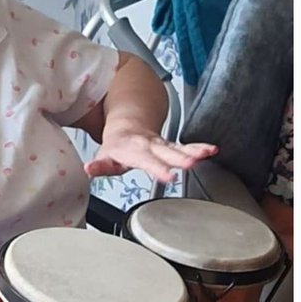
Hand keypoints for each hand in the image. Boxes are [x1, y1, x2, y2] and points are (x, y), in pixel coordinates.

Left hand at [83, 128, 216, 183]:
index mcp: (134, 149)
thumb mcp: (105, 155)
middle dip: (180, 158)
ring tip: (208, 152)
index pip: (147, 160)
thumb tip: (88, 169)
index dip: (158, 168)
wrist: (129, 125)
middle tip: (191, 163)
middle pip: (167, 153)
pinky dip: (200, 147)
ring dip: (195, 150)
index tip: (169, 176)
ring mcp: (163, 145)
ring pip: (180, 147)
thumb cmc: (118, 145)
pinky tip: (212, 149)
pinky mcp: (171, 146)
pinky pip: (187, 146)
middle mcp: (151, 145)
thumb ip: (100, 165)